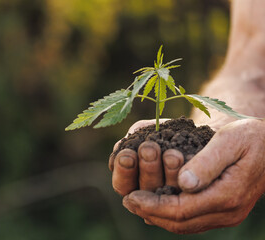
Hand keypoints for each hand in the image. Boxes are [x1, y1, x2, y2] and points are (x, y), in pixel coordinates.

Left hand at [121, 119, 264, 233]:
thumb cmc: (251, 137)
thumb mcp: (231, 140)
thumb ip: (207, 162)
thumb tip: (182, 183)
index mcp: (228, 195)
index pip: (182, 209)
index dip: (153, 205)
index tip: (131, 197)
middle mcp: (227, 211)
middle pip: (180, 222)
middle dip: (150, 212)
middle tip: (128, 201)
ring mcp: (225, 214)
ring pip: (184, 224)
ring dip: (157, 216)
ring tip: (136, 203)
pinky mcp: (222, 211)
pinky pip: (191, 219)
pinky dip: (170, 214)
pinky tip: (155, 204)